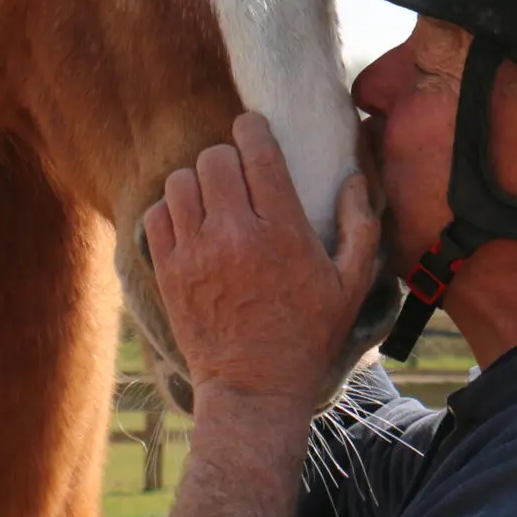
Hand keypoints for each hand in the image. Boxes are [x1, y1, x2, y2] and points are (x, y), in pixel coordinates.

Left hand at [142, 112, 380, 411]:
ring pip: (180, 180)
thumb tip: (354, 180)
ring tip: (212, 199)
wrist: (254, 389)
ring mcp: (196, 253)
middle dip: (227, 157)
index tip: (254, 129)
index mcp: (282, 231)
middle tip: (237, 176)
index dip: (253, 127)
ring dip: (197, 182)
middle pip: (214, 157)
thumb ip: (360, 227)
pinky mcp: (169, 272)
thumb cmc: (308, 336)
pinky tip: (190, 224)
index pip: (258, 151)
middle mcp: (235, 235)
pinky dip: (170, 210)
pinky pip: (156, 214)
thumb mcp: (350, 285)